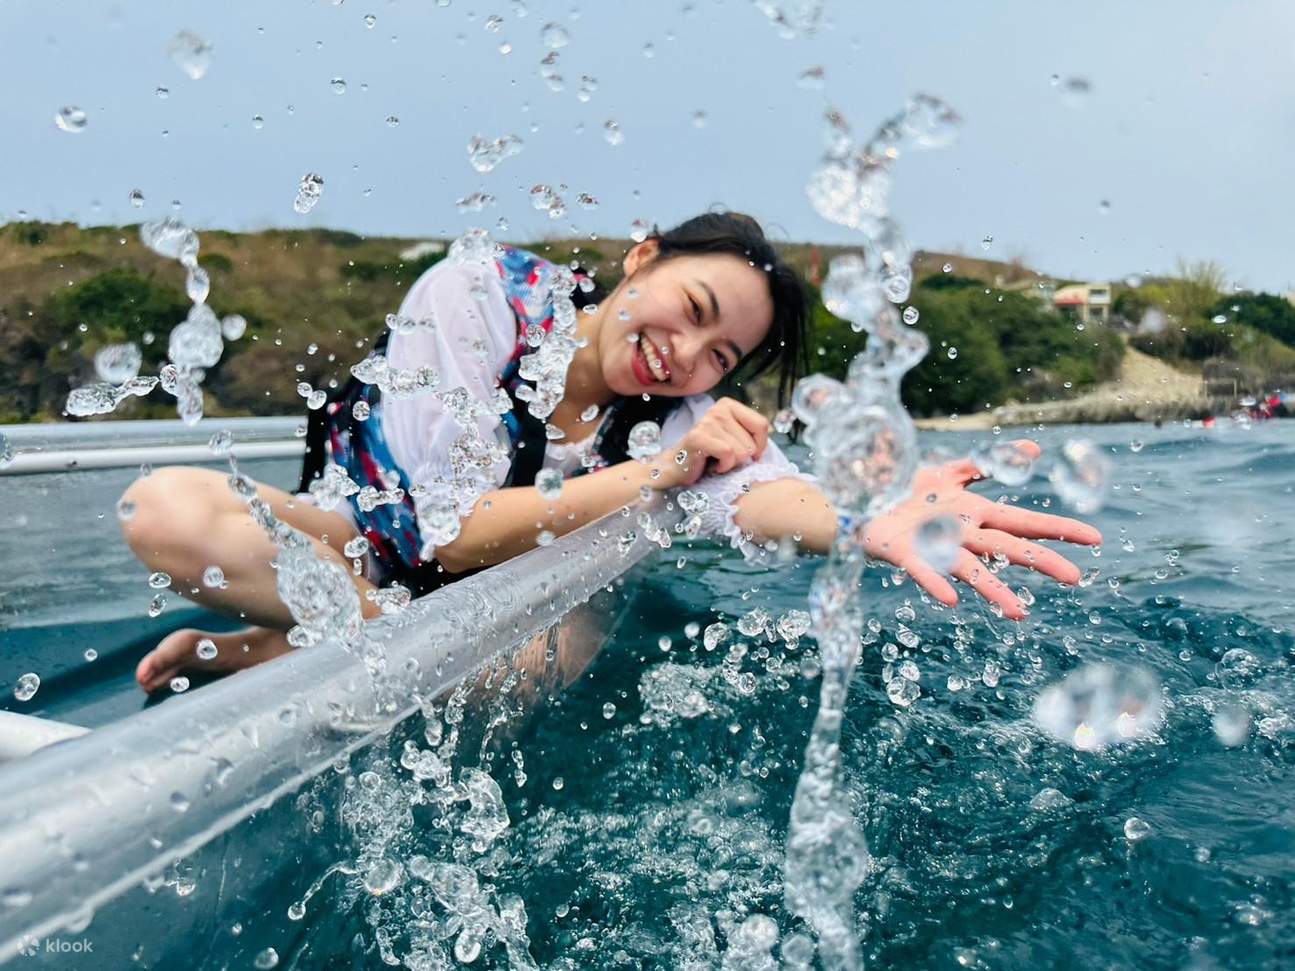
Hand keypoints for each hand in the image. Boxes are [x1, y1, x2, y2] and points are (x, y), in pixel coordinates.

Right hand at [650, 397, 769, 488]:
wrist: (678, 467)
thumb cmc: (711, 455)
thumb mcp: (736, 438)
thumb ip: (752, 433)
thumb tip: (772, 432)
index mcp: (729, 405)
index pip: (762, 425)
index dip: (760, 446)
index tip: (748, 454)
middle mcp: (718, 409)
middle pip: (751, 443)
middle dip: (741, 458)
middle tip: (723, 457)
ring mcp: (708, 422)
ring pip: (741, 452)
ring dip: (731, 464)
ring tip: (716, 460)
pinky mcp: (698, 437)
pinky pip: (728, 455)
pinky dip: (723, 467)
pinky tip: (712, 465)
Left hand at [861, 440, 1101, 619]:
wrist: (860, 503)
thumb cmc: (906, 493)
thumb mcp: (948, 472)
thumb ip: (987, 464)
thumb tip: (1034, 448)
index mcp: (976, 514)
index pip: (1025, 522)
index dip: (1059, 529)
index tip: (1095, 539)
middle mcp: (962, 534)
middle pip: (1008, 548)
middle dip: (1041, 562)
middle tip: (1075, 578)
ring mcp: (936, 546)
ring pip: (971, 570)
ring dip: (995, 590)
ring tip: (1019, 613)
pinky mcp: (905, 553)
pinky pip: (922, 569)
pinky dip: (936, 581)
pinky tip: (951, 600)